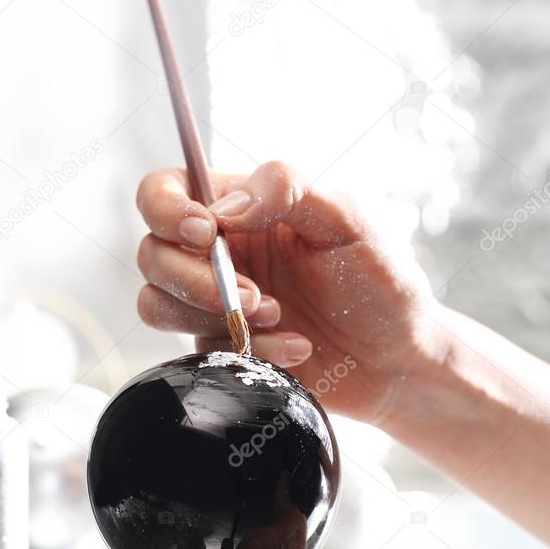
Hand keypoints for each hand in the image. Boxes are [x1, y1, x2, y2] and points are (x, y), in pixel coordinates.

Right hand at [136, 161, 439, 420]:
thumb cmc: (380, 281)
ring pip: (157, 305)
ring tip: (277, 317)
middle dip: (194, 279)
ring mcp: (216, 304)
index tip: (207, 232)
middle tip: (254, 295)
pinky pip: (201, 350)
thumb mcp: (349, 218)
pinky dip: (249, 351)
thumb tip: (223, 209)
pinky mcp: (223, 349)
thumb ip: (288, 190)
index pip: (166, 191)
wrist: (397, 358)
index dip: (167, 210)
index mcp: (242, 208)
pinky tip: (296, 349)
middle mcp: (220, 253)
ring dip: (212, 315)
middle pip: (152, 255)